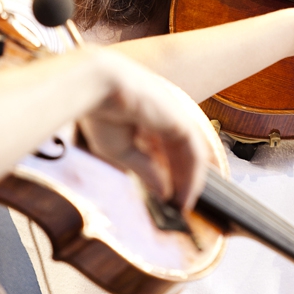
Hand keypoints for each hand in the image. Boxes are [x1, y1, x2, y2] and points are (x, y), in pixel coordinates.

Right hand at [76, 50, 210, 209]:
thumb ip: (145, 168)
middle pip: (181, 153)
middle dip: (182, 179)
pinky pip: (195, 154)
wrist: (98, 87)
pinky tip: (186, 195)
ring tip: (184, 206)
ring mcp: (176, 117)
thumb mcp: (121, 149)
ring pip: (191, 155)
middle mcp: (166, 116)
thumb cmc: (101, 112)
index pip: (166, 148)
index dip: (168, 172)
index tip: (167, 194)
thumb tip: (162, 190)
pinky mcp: (183, 121)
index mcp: (148, 116)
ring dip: (190, 182)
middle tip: (180, 204)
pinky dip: (193, 177)